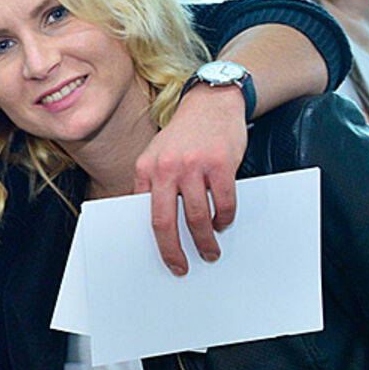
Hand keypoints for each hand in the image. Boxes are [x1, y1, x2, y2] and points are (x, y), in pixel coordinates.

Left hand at [134, 84, 247, 274]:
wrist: (211, 102)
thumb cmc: (184, 135)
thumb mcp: (157, 155)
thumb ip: (153, 185)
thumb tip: (154, 225)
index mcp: (146, 168)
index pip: (144, 214)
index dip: (153, 241)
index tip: (162, 258)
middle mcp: (166, 167)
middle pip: (165, 221)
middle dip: (173, 250)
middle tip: (182, 266)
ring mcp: (194, 165)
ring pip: (196, 216)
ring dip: (205, 240)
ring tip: (210, 250)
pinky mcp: (221, 163)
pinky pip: (223, 202)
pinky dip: (224, 218)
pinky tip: (223, 222)